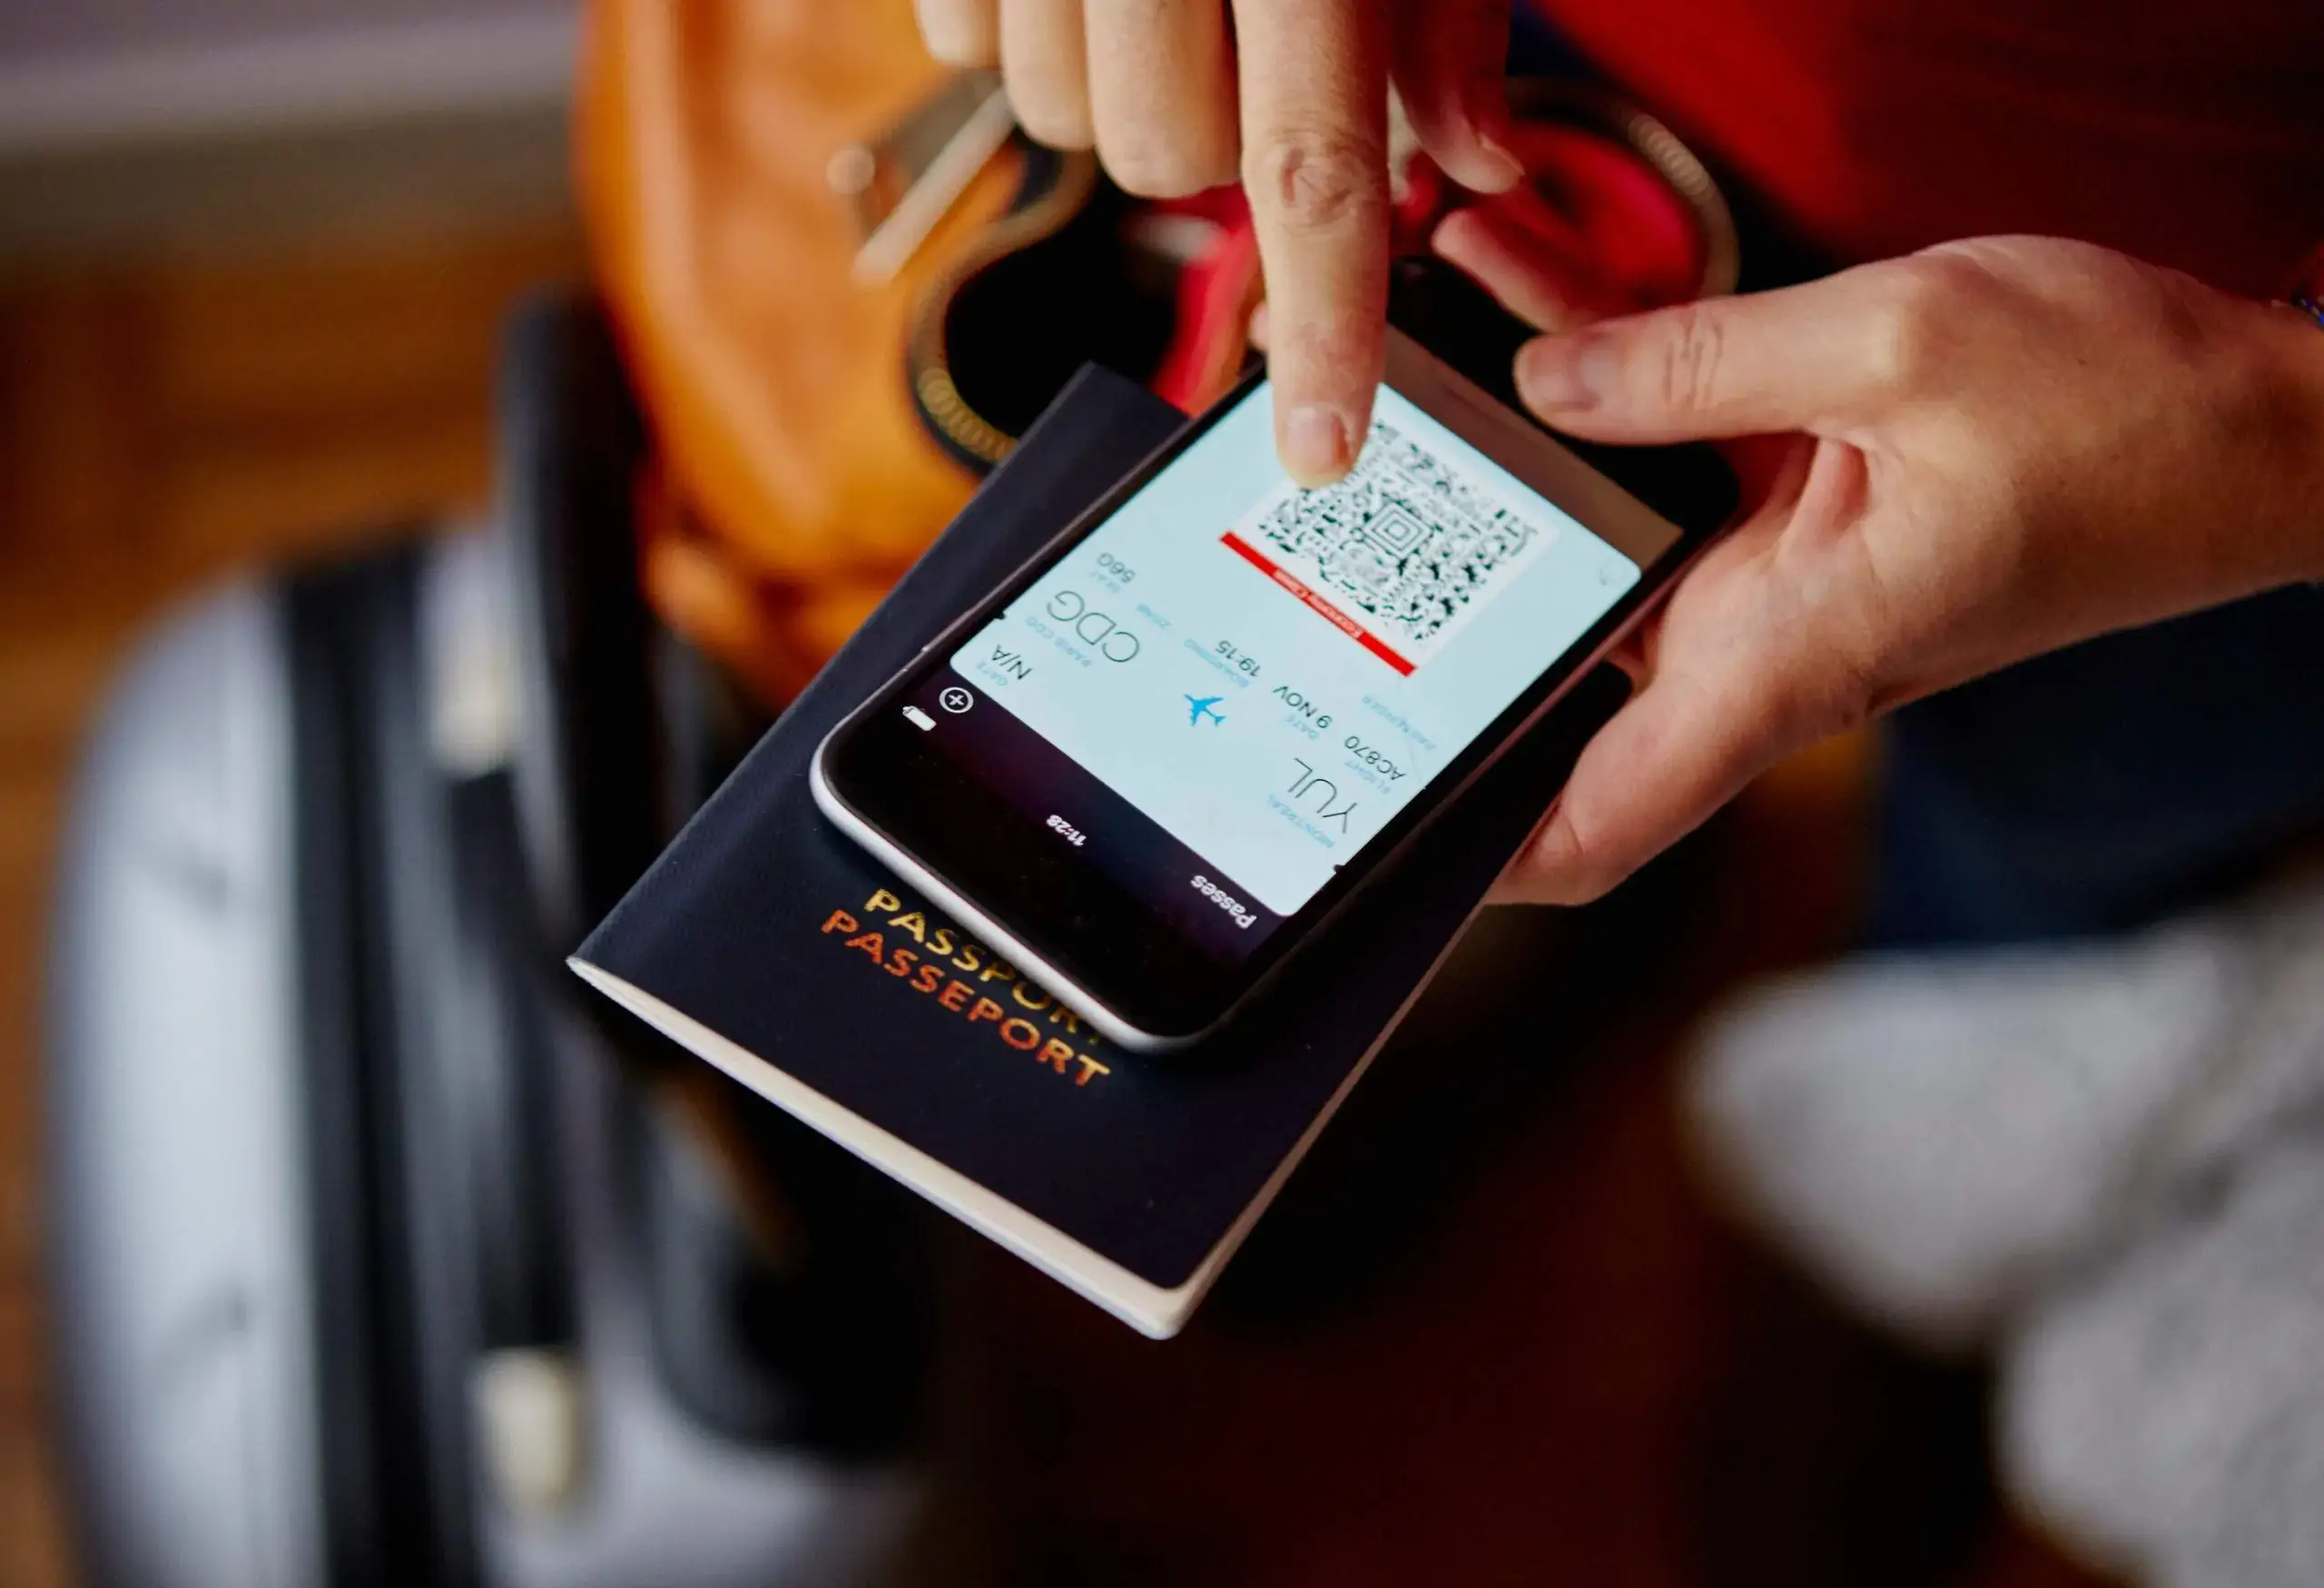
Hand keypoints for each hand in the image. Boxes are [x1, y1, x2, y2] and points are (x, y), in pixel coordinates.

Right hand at [913, 0, 1521, 484]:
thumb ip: (1438, 8)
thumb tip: (1468, 159)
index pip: (1310, 166)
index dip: (1326, 321)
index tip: (1323, 449)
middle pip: (1167, 160)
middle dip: (1215, 132)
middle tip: (1235, 36)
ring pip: (1062, 123)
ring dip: (1114, 83)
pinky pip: (970, 49)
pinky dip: (1024, 26)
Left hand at [1455, 233, 2323, 903]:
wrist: (2256, 421)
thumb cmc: (2126, 416)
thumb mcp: (1901, 347)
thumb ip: (1701, 365)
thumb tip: (1547, 383)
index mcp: (1781, 661)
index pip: (1597, 823)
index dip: (1478, 858)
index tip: (1377, 832)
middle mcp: (1760, 648)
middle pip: (1555, 676)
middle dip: (1440, 600)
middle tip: (1332, 514)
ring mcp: (1774, 591)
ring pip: (1595, 552)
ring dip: (1508, 467)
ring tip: (1406, 357)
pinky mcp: (1795, 526)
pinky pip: (1662, 476)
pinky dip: (1596, 402)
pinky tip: (1525, 306)